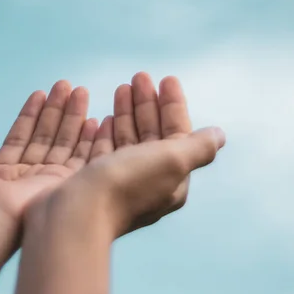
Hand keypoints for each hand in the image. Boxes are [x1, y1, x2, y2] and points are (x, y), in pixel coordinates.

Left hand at [0, 80, 114, 245]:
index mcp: (0, 177)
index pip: (20, 138)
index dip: (31, 115)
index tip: (41, 93)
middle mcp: (25, 179)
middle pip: (46, 137)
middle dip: (56, 110)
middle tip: (67, 85)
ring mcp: (47, 184)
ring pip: (64, 143)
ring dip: (73, 116)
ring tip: (80, 91)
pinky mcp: (65, 187)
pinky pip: (82, 158)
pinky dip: (90, 139)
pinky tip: (95, 119)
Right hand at [13, 73, 224, 293]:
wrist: (73, 216)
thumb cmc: (125, 184)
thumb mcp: (172, 160)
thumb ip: (198, 146)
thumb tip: (219, 135)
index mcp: (170, 179)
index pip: (177, 134)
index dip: (173, 105)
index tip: (166, 79)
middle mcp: (145, 182)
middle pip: (151, 134)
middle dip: (147, 104)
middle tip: (139, 76)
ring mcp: (116, 183)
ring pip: (126, 140)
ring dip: (126, 113)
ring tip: (122, 88)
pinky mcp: (91, 181)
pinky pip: (102, 151)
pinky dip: (104, 132)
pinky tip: (101, 118)